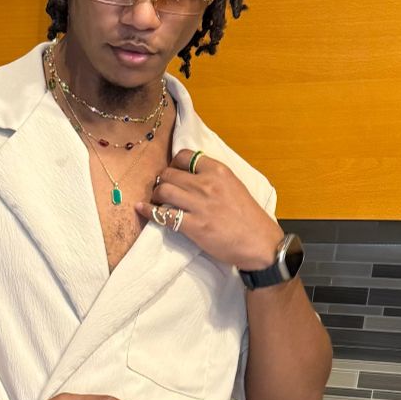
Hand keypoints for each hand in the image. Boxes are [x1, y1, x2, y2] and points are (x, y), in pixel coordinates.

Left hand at [136, 149, 284, 271]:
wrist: (260, 243)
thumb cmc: (249, 218)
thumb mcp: (234, 187)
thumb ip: (214, 179)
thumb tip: (192, 176)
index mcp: (219, 171)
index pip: (185, 156)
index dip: (174, 164)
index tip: (173, 173)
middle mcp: (208, 184)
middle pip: (170, 173)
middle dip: (161, 181)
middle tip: (161, 190)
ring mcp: (200, 205)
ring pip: (163, 190)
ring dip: (155, 195)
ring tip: (156, 201)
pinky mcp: (194, 226)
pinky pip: (163, 215)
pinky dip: (148, 211)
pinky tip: (141, 209)